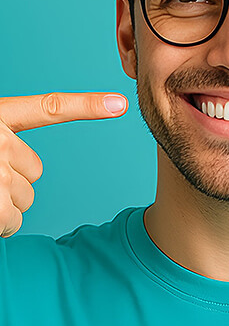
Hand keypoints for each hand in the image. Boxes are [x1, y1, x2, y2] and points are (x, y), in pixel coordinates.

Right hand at [0, 92, 127, 237]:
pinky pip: (14, 222)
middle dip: (13, 182)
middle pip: (36, 170)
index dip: (86, 106)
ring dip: (3, 205)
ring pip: (26, 198)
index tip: (119, 104)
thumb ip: (4, 145)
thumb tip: (23, 172)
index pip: (49, 108)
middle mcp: (0, 139)